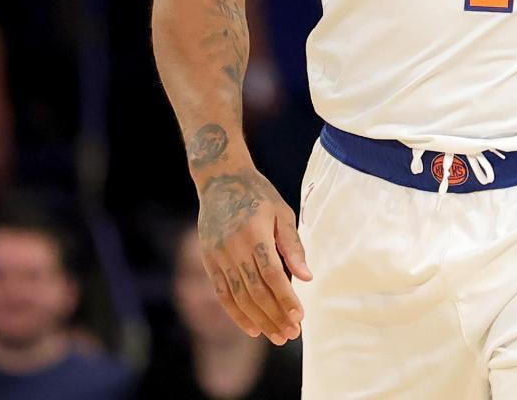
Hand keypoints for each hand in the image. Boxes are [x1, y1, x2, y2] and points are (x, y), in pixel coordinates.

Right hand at [194, 160, 312, 344]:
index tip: (300, 317)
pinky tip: (252, 329)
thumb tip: (307, 277)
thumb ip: (293, 246)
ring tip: (277, 336)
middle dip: (274, 316)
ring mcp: (218, 256)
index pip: (272, 275)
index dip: (285, 298)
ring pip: (238, 297)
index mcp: (254, 234)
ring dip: (259, 320)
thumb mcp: (282, 213)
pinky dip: (236, 313)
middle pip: (255, 291)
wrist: (220, 180)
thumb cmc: (259, 195)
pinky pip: (223, 293)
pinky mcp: (210, 260)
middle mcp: (233, 248)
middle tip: (291, 334)